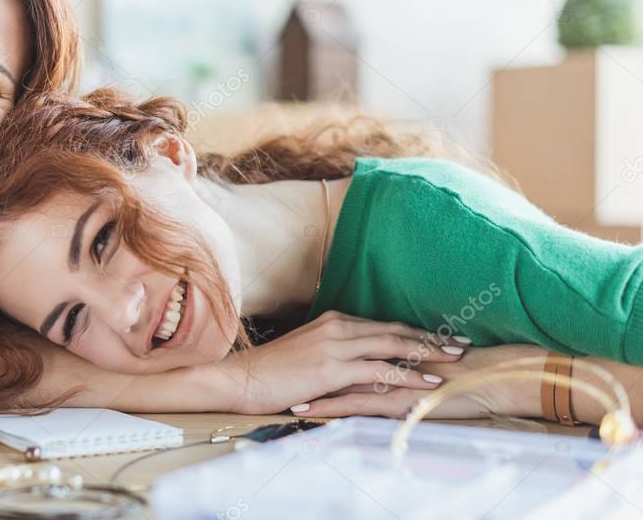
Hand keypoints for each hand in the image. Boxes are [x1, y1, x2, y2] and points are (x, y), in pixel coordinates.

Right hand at [226, 310, 468, 414]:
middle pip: (395, 330)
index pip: (383, 325)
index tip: (442, 336)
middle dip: (431, 337)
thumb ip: (335, 353)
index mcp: (333, 321)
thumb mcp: (307, 354)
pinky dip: (407, 375)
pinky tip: (427, 382)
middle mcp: (338, 327)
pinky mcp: (332, 367)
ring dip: (427, 353)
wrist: (242, 378)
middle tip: (463, 343)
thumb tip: (361, 365)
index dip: (415, 331)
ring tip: (455, 361)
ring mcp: (335, 345)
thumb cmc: (271, 372)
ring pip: (392, 346)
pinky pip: (379, 370)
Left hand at [300, 344, 547, 419]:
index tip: (293, 363)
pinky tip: (307, 412)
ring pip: (339, 382)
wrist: (498, 377)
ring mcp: (389, 378)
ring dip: (309, 390)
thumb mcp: (431, 371)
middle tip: (276, 378)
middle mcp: (385, 360)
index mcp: (392, 350)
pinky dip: (328, 407)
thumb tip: (389, 373)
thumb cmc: (470, 375)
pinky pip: (356, 403)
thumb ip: (407, 369)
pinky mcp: (397, 398)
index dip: (321, 355)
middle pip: (337, 363)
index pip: (349, 350)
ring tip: (281, 398)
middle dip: (306, 371)